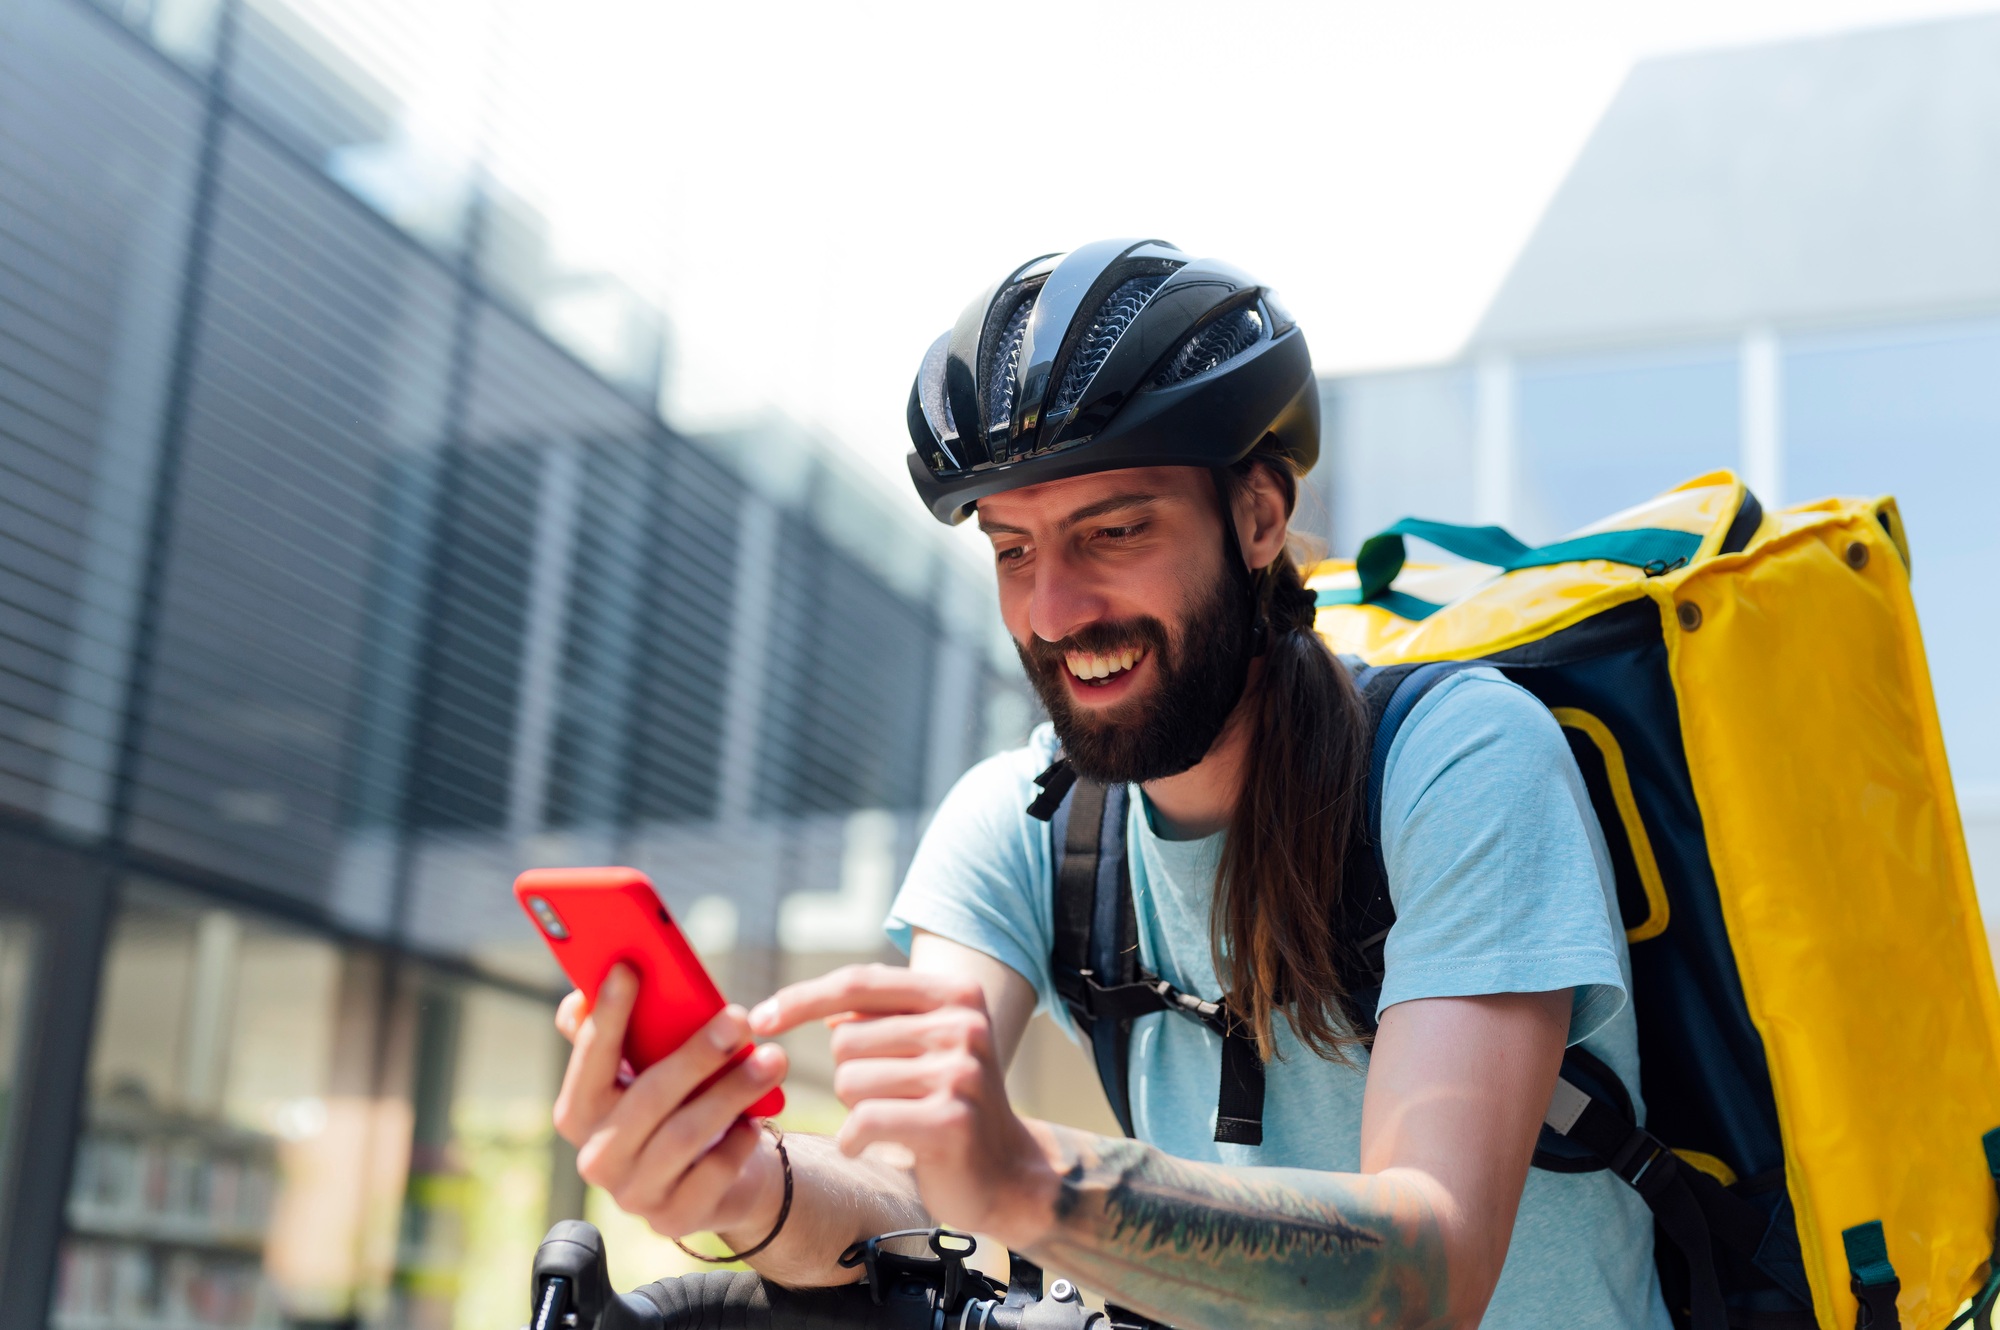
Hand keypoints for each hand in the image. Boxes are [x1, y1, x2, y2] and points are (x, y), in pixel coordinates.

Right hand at [553, 964, 789, 1242]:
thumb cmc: (676, 1105)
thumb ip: (616, 1034)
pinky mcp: (674, 1218)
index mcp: (578, 1112)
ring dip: (734, 1091)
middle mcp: (596, 1157)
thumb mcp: (646, 1069)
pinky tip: (759, 1119)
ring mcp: (633, 1194)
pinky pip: (712, 1173)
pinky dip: (739, 1141)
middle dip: (697, 1054)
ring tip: (774, 1060)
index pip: (589, 1059)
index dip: (607, 1014)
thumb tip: (582, 992)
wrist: (715, 1176)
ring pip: (686, 1134)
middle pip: (648, 1097)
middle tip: (740, 1019)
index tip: (629, 967)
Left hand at [749, 963, 1059, 1248]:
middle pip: (846, 1039)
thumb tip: (823, 1010)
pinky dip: (855, 1139)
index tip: (760, 1018)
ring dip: (856, 1109)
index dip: (803, 999)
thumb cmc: (949, 1103)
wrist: (1008, 1173)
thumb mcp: (927, 1044)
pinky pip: (864, 1120)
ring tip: (895, 1120)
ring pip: (850, 1081)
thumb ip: (881, 1016)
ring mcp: (959, 1072)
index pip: (860, 983)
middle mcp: (961, 1025)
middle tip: (889, 1098)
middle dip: (848, 1074)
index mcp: (955, 993)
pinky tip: (875, 1145)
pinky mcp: (949, 1120)